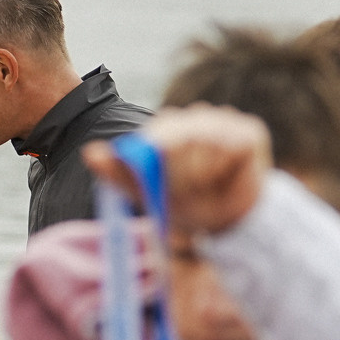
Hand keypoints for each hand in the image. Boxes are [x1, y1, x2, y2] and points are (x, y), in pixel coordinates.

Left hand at [85, 104, 271, 239]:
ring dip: (201, 175)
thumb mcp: (148, 192)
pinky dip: (225, 172)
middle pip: (178, 138)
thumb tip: (89, 152)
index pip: (155, 138)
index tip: (163, 189)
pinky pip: (231, 148)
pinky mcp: (249, 130)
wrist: (231, 222)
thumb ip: (118, 172)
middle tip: (186, 197)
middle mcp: (195, 117)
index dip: (157, 166)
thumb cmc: (188, 205)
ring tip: (205, 191)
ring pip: (203, 142)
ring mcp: (223, 119)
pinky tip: (225, 182)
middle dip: (179, 175)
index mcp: (169, 127)